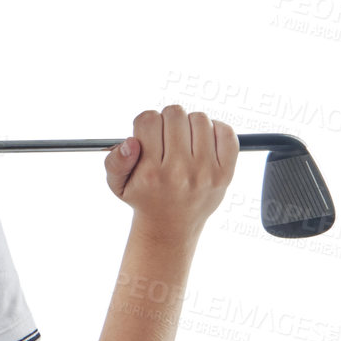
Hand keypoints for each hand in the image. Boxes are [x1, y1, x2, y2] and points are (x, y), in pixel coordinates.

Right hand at [104, 104, 237, 240]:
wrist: (171, 226)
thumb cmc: (144, 197)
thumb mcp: (118, 184)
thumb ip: (115, 162)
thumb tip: (131, 142)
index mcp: (151, 173)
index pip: (148, 120)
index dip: (145, 123)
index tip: (147, 135)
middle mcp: (179, 172)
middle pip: (174, 114)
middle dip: (167, 121)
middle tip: (165, 137)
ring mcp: (205, 173)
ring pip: (199, 119)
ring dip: (189, 124)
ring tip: (183, 141)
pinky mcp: (225, 173)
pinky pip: (225, 132)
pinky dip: (215, 129)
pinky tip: (202, 141)